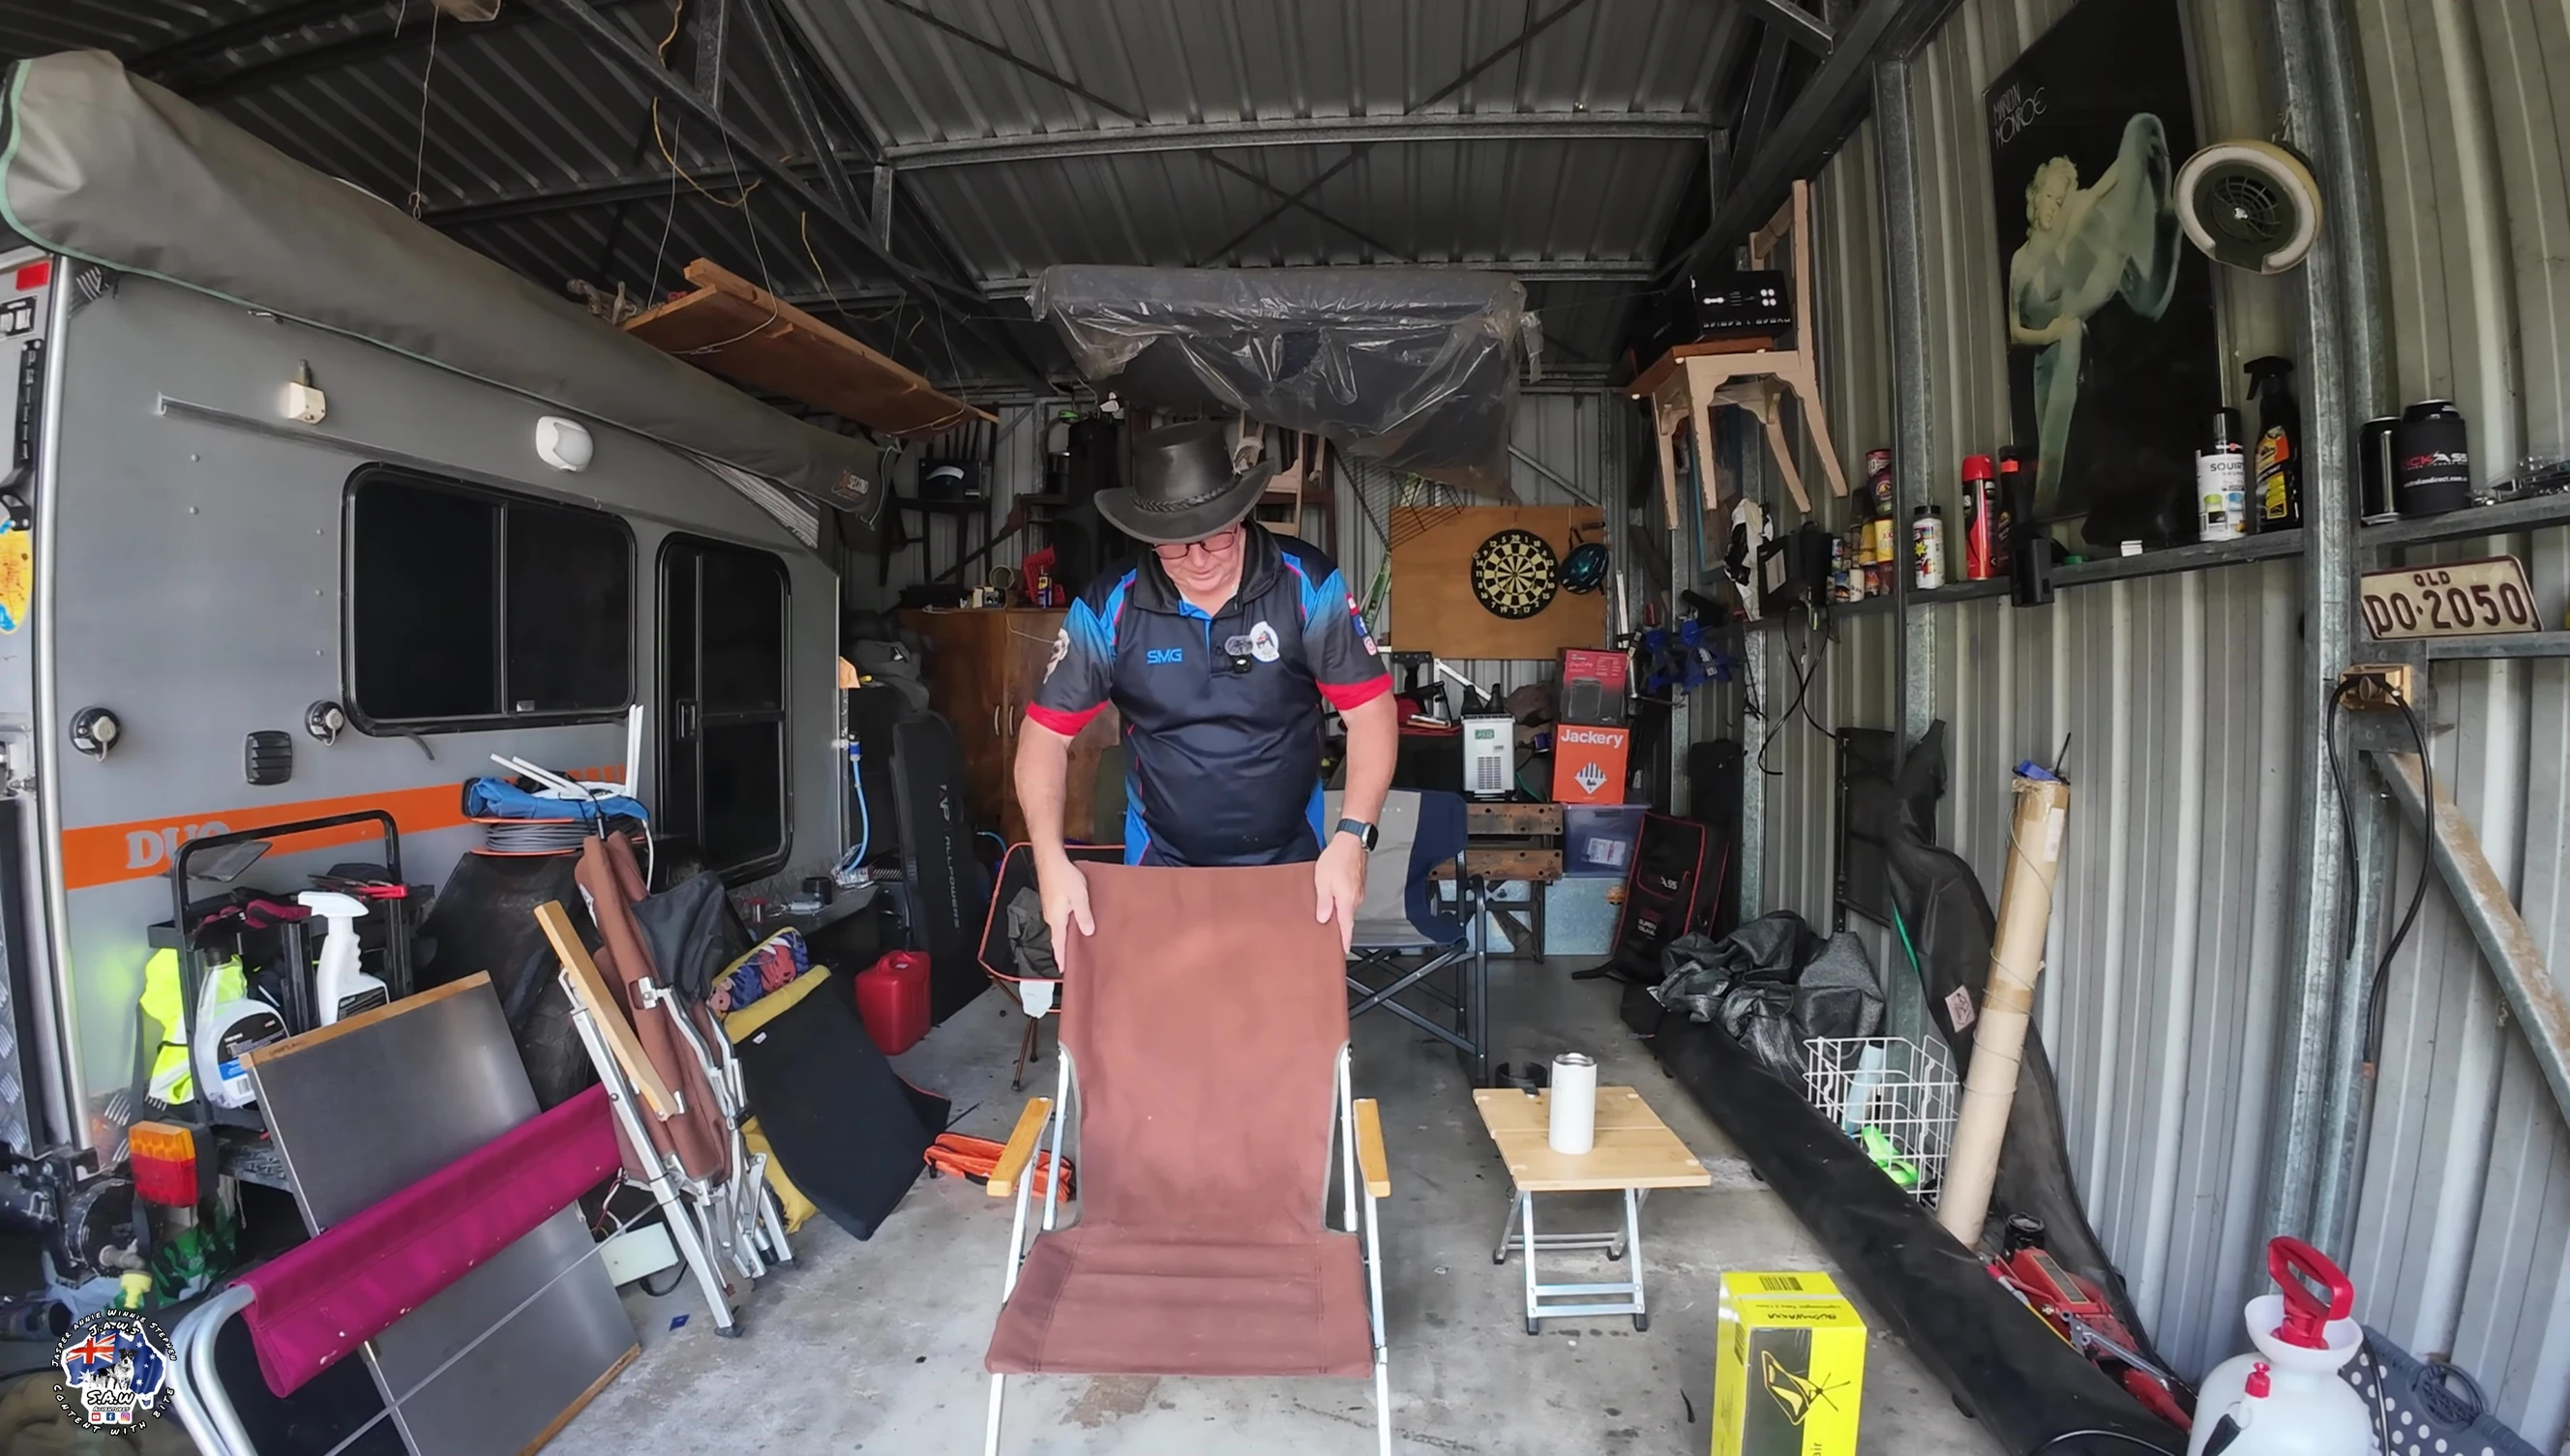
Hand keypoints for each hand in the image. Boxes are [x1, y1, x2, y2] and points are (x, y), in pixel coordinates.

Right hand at [1033, 852, 1093, 966]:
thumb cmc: (1064, 877)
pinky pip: (1059, 918)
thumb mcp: (1079, 897)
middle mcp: (1050, 917)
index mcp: (1056, 919)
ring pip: (1059, 928)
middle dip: (1065, 950)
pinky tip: (1075, 924)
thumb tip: (1088, 933)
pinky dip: (1066, 925)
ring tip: (1078, 944)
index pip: (1058, 944)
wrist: (1050, 859)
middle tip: (1075, 961)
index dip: (1062, 958)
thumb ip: (1084, 915)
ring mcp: (1050, 909)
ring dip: (1067, 937)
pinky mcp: (1051, 901)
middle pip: (1058, 938)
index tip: (1064, 971)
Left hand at [1314, 835, 1367, 953]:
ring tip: (1327, 917)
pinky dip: (1342, 903)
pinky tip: (1333, 900)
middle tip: (1329, 936)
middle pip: (1347, 919)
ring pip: (1347, 909)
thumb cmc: (1337, 859)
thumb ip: (1324, 902)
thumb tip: (1324, 919)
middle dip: (1339, 928)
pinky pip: (1349, 900)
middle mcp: (1356, 900)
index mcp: (1347, 902)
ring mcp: (1358, 892)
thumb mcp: (1323, 881)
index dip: (1344, 941)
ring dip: (1339, 913)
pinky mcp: (1358, 885)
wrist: (1351, 841)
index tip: (1343, 951)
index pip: (1347, 927)